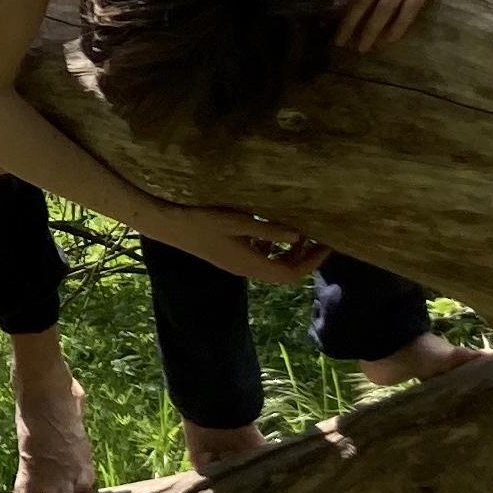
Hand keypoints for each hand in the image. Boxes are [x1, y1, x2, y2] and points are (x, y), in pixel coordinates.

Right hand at [151, 205, 326, 284]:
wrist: (165, 222)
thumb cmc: (199, 219)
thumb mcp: (236, 221)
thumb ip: (267, 229)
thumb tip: (298, 234)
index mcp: (248, 264)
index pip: (290, 273)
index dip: (312, 261)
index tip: (328, 243)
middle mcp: (244, 268)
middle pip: (283, 272)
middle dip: (305, 257)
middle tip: (319, 235)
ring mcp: (235, 263)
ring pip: (271, 264)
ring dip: (289, 251)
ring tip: (301, 228)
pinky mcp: (228, 254)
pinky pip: (258, 255)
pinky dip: (271, 245)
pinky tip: (270, 226)